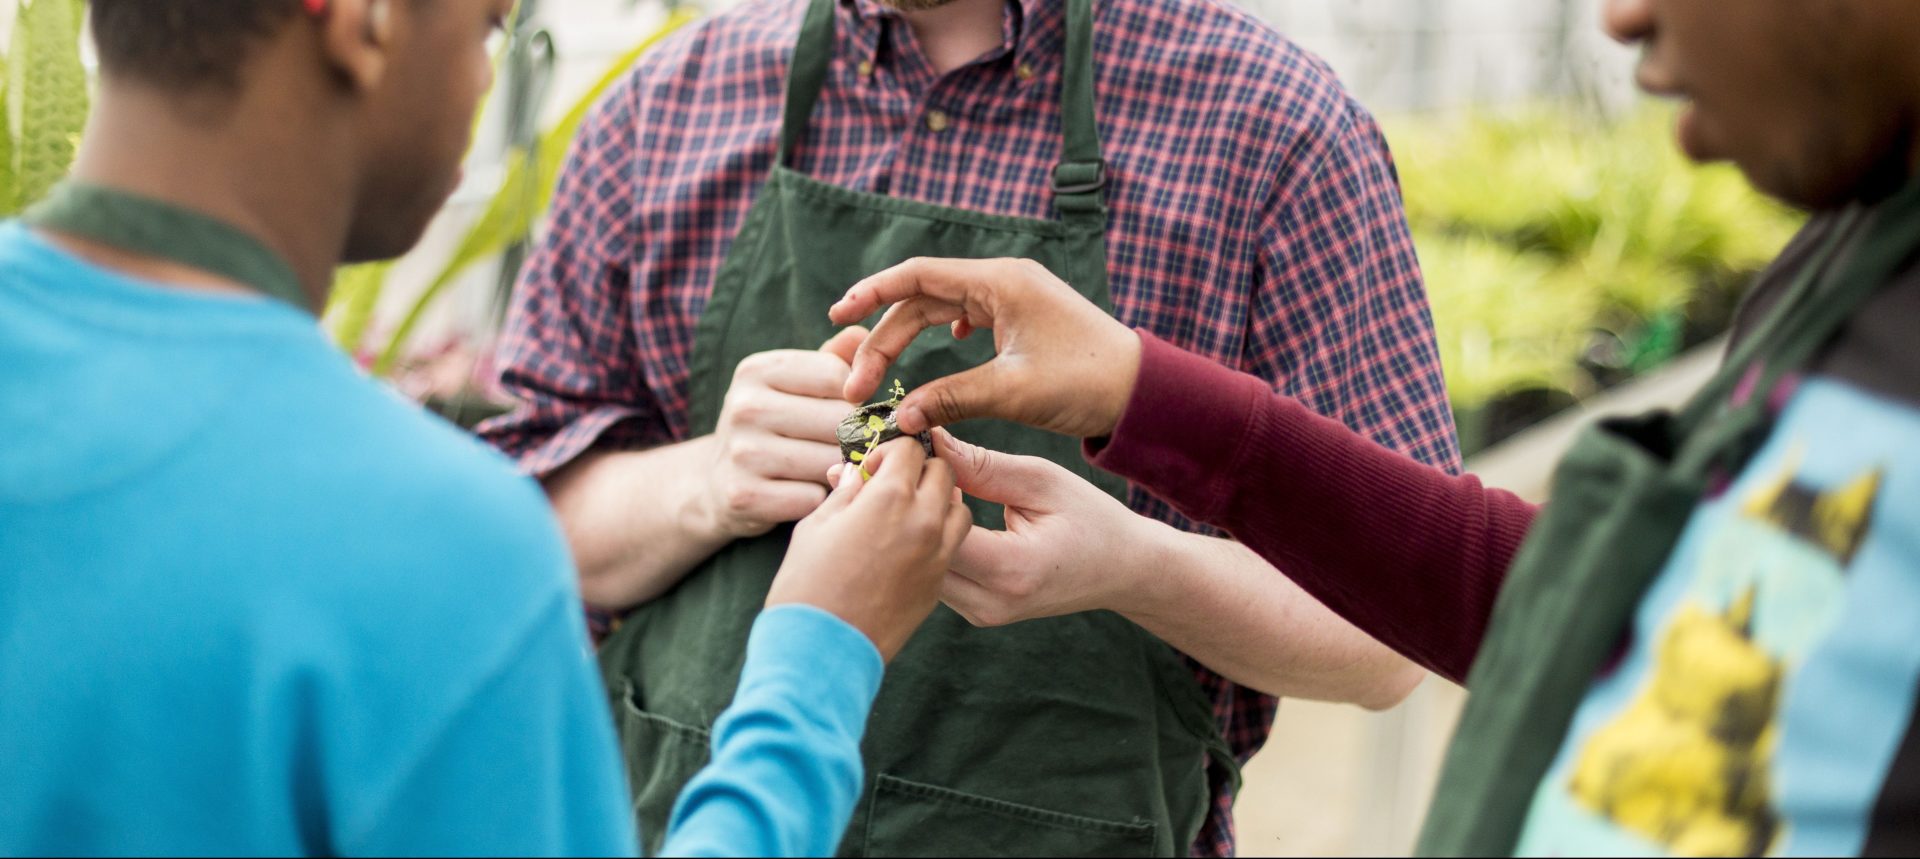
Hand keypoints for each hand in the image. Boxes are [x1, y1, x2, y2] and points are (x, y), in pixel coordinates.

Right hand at [698, 327, 869, 539]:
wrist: (716, 483)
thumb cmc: (772, 427)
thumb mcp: (794, 385)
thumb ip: (832, 359)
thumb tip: (860, 333)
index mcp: (756, 370)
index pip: (837, 377)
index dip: (853, 400)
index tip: (843, 413)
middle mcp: (743, 406)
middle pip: (838, 421)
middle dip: (852, 438)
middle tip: (843, 448)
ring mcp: (740, 452)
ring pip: (830, 462)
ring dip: (838, 471)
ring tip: (825, 470)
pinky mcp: (742, 495)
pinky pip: (812, 498)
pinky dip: (817, 500)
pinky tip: (802, 493)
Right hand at [768, 439, 973, 661]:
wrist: (821, 651)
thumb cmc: (806, 586)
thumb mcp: (816, 527)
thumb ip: (845, 493)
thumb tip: (858, 474)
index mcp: (890, 497)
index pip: (911, 449)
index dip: (891, 450)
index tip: (873, 465)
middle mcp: (923, 521)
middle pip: (942, 472)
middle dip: (918, 469)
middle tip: (891, 483)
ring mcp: (937, 555)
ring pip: (958, 507)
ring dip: (937, 499)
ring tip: (906, 511)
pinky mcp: (938, 583)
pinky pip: (953, 543)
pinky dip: (940, 532)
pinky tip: (909, 541)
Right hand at [826, 258, 1140, 437]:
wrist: (1143, 393)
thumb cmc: (1087, 384)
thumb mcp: (1011, 392)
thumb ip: (950, 399)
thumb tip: (899, 417)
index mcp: (1000, 282)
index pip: (917, 276)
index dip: (871, 293)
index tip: (836, 317)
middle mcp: (1003, 282)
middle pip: (922, 299)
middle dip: (884, 340)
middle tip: (856, 384)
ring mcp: (1013, 299)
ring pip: (940, 313)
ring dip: (907, 344)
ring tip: (879, 380)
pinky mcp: (1021, 320)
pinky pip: (965, 320)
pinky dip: (939, 339)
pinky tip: (935, 359)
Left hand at [930, 430, 1158, 627]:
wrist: (1122, 570)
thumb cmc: (1090, 519)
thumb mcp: (1042, 480)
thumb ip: (983, 465)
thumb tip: (931, 441)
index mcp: (1012, 569)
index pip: (935, 530)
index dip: (921, 490)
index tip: (923, 455)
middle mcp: (991, 603)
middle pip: (920, 555)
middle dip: (913, 509)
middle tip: (921, 468)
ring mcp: (983, 615)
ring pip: (923, 568)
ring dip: (921, 528)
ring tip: (937, 488)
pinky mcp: (978, 614)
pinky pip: (939, 576)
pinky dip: (934, 544)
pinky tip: (948, 513)